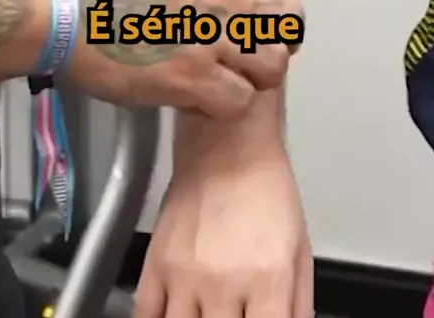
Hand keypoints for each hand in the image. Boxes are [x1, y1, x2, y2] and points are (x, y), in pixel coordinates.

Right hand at [67, 0, 299, 117]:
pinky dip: (219, 107)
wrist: (62, 7)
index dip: (260, 19)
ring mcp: (213, 35)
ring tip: (218, 83)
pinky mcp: (193, 77)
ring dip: (249, 80)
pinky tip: (193, 98)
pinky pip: (239, 102)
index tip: (242, 32)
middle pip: (288, 26)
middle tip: (243, 62)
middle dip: (269, 46)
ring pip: (271, 68)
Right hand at [135, 151, 312, 317]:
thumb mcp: (299, 247)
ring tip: (205, 315)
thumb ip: (298, 302)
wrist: (227, 143)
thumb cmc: (267, 188)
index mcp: (268, 282)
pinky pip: (145, 315)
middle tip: (231, 316)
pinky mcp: (157, 263)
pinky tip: (173, 316)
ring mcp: (185, 276)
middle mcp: (224, 285)